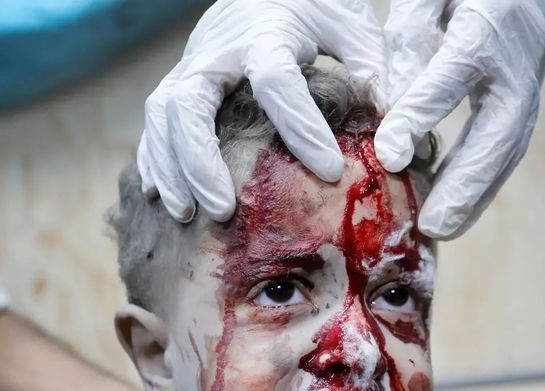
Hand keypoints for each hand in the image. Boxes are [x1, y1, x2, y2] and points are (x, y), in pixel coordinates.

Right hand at [138, 0, 384, 221]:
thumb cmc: (314, 4)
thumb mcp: (351, 24)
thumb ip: (370, 72)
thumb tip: (390, 137)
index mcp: (267, 32)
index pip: (279, 83)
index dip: (302, 128)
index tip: (328, 173)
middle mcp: (219, 50)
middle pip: (191, 103)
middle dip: (201, 161)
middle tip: (222, 211)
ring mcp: (192, 64)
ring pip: (163, 114)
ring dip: (170, 168)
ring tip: (184, 215)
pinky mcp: (180, 79)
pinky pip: (154, 121)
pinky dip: (155, 159)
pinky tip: (164, 195)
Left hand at [375, 0, 544, 238]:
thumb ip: (409, 41)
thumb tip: (394, 105)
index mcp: (488, 22)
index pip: (451, 77)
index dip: (420, 117)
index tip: (390, 157)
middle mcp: (518, 59)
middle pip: (499, 132)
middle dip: (465, 186)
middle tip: (434, 227)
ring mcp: (528, 80)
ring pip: (508, 148)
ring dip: (476, 195)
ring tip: (443, 228)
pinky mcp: (523, 96)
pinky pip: (504, 146)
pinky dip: (480, 180)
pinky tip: (453, 203)